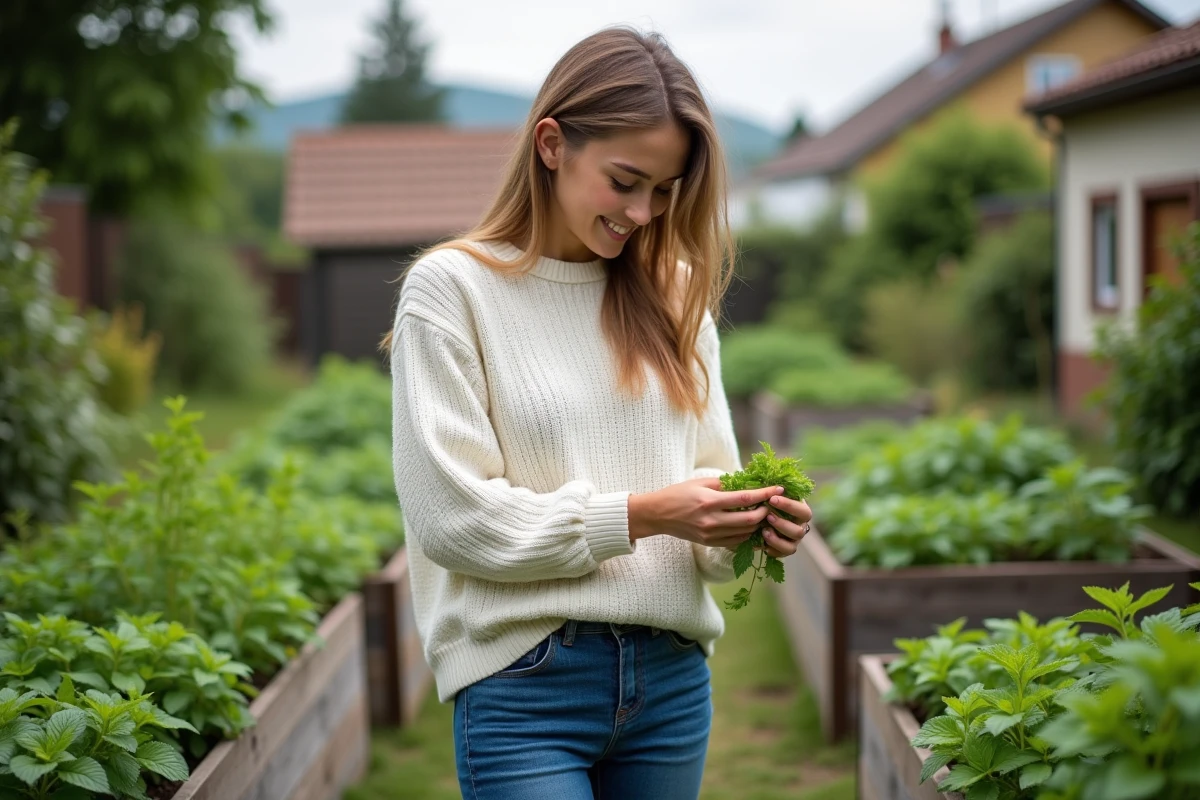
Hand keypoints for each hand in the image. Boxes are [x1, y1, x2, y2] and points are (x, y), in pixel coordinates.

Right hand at [628, 478, 783, 547]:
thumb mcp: (700, 482)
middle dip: (765, 512)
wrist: (658, 515)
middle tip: (771, 504)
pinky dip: (747, 534)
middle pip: (749, 520)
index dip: (764, 494)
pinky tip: (751, 525)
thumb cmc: (678, 494)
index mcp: (709, 501)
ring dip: (758, 524)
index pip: (745, 498)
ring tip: (763, 514)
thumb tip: (748, 482)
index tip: (778, 488)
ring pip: (745, 533)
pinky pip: (736, 542)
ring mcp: (711, 534)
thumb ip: (724, 484)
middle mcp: (711, 520)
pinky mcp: (709, 543)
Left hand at [755, 494, 813, 558]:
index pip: (803, 511)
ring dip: (777, 539)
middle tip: (768, 516)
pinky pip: (782, 555)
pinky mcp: (785, 550)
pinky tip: (761, 543)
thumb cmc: (769, 501)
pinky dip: (772, 549)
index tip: (772, 499)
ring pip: (791, 546)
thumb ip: (773, 492)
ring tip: (763, 531)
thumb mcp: (772, 494)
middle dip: (782, 524)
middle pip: (799, 531)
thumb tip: (769, 486)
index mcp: (801, 512)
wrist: (762, 514)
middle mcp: (801, 527)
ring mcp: (794, 541)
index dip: (789, 506)